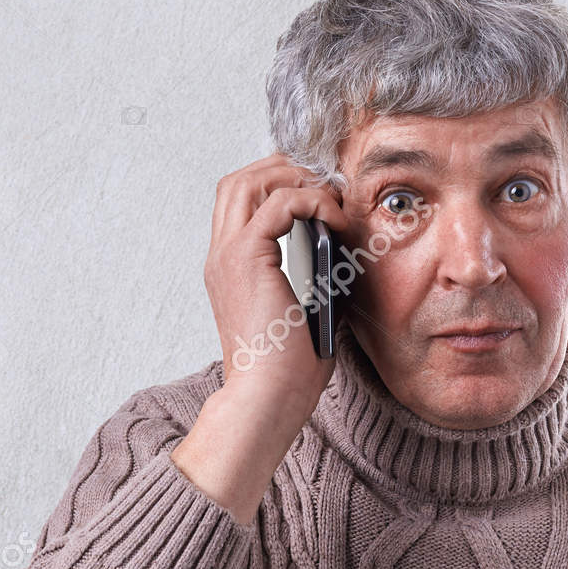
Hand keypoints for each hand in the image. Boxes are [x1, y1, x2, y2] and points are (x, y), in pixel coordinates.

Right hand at [171, 153, 352, 525]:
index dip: (277, 183)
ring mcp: (229, 255)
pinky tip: (336, 220)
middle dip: (284, 168)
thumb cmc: (287, 372)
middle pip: (239, 180)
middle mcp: (221, 256)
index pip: (240, 201)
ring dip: (294, 177)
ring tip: (330, 195)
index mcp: (230, 268)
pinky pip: (280, 203)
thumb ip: (317, 277)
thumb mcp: (307, 311)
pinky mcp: (248, 259)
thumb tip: (345, 252)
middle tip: (325, 181)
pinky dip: (311, 200)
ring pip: (250, 181)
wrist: (266, 400)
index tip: (320, 193)